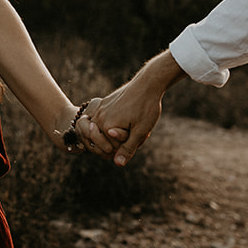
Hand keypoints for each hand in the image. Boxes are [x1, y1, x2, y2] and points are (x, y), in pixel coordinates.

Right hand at [85, 51, 181, 165]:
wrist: (148, 83)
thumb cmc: (146, 108)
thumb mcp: (140, 132)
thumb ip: (127, 149)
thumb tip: (117, 164)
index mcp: (106, 127)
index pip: (112, 150)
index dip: (129, 146)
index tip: (140, 134)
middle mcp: (99, 118)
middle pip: (109, 140)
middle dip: (124, 139)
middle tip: (138, 127)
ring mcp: (100, 109)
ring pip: (108, 130)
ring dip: (122, 130)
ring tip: (135, 121)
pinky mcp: (104, 103)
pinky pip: (108, 120)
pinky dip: (119, 122)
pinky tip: (131, 114)